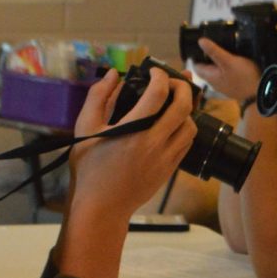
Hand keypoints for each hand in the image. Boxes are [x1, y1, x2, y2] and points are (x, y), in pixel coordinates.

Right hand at [69, 68, 197, 220]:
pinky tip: (173, 123)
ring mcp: (166, 157)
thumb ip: (98, 96)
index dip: (159, 75)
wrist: (101, 206)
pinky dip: (184, 128)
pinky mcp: (170, 169)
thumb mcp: (85, 127)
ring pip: (191, 125)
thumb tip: (113, 74)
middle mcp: (154, 142)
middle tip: (172, 80)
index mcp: (133, 129)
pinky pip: (187, 143)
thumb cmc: (89, 167)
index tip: (153, 71)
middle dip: (182, 86)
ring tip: (174, 103)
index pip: (158, 93)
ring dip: (186, 109)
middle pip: (183, 106)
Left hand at [191, 38, 261, 101]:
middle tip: (215, 44)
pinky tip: (234, 60)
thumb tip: (200, 41)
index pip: (196, 65)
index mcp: (210, 76)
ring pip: (216, 70)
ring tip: (225, 50)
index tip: (201, 44)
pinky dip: (227, 66)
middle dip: (208, 56)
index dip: (196, 54)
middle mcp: (214, 82)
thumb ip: (214, 51)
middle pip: (206, 67)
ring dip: (218, 61)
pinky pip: (225, 74)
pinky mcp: (233, 85)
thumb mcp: (228, 61)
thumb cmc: (243, 77)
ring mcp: (224, 85)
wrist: (260, 92)